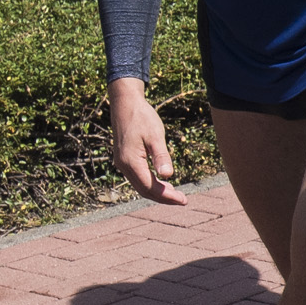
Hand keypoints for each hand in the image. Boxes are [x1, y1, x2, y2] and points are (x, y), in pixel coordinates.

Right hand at [108, 80, 188, 204]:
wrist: (125, 104)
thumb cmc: (142, 117)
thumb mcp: (155, 136)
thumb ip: (161, 156)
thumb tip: (168, 175)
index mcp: (131, 162)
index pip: (150, 187)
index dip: (167, 196)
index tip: (183, 200)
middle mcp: (123, 166)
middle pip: (144, 190)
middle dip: (163, 197)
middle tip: (183, 200)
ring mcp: (122, 163)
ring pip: (140, 185)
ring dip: (157, 192)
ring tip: (175, 194)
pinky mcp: (124, 159)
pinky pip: (137, 177)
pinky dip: (150, 183)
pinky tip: (162, 182)